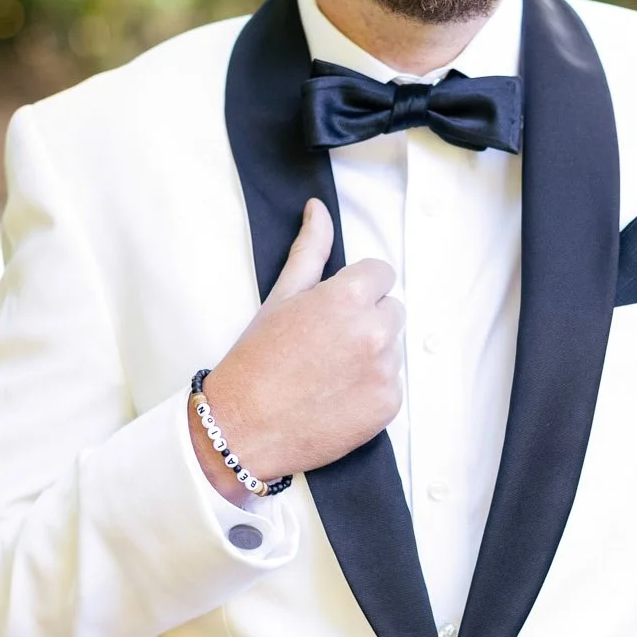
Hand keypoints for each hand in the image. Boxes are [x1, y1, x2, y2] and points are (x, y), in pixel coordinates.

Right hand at [188, 199, 402, 503]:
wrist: (242, 428)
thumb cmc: (255, 359)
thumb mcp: (281, 297)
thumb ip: (309, 249)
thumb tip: (319, 208)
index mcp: (348, 297)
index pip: (382, 273)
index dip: (357, 289)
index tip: (335, 309)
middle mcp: (374, 331)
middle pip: (393, 310)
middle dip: (367, 320)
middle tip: (327, 344)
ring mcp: (385, 371)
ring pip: (393, 348)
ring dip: (371, 355)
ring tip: (328, 373)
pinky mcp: (388, 405)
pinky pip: (393, 384)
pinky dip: (372, 390)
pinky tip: (337, 397)